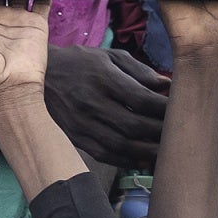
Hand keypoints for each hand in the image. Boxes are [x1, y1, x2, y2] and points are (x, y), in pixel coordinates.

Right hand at [38, 40, 169, 166]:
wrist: (37, 77)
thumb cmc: (79, 63)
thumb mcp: (108, 57)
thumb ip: (138, 69)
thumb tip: (166, 84)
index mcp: (103, 78)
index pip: (142, 98)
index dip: (164, 108)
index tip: (180, 111)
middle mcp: (92, 102)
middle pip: (134, 125)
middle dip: (160, 133)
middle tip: (178, 135)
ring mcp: (82, 123)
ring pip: (121, 145)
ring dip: (147, 152)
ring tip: (166, 153)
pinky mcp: (75, 137)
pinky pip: (104, 155)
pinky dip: (126, 160)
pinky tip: (141, 160)